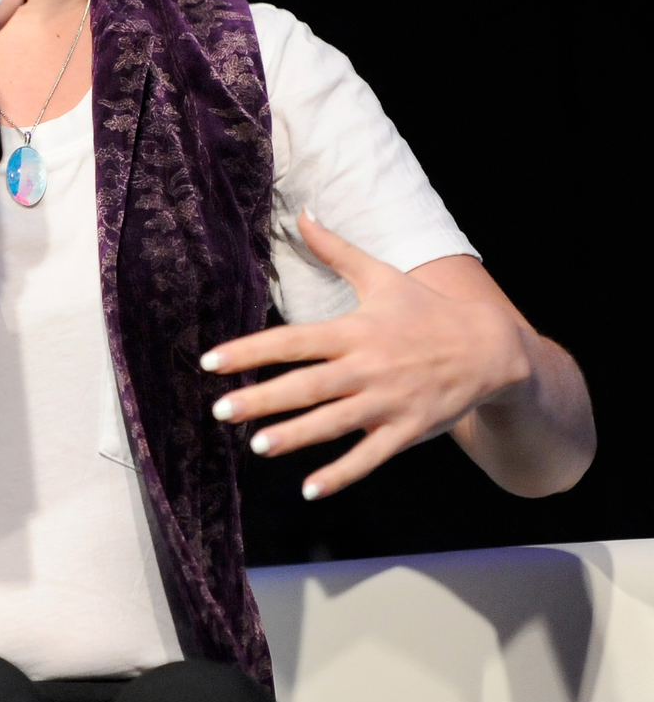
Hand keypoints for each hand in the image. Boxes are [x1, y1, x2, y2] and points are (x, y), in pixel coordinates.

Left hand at [201, 212, 532, 498]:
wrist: (489, 349)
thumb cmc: (426, 310)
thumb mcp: (381, 276)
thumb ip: (335, 250)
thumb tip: (302, 214)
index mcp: (355, 330)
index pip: (292, 340)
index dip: (251, 350)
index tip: (212, 361)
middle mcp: (367, 367)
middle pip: (306, 385)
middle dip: (262, 399)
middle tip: (221, 410)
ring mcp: (387, 401)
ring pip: (333, 423)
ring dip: (295, 436)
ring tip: (257, 447)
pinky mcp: (407, 430)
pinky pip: (370, 457)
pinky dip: (341, 474)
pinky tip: (310, 488)